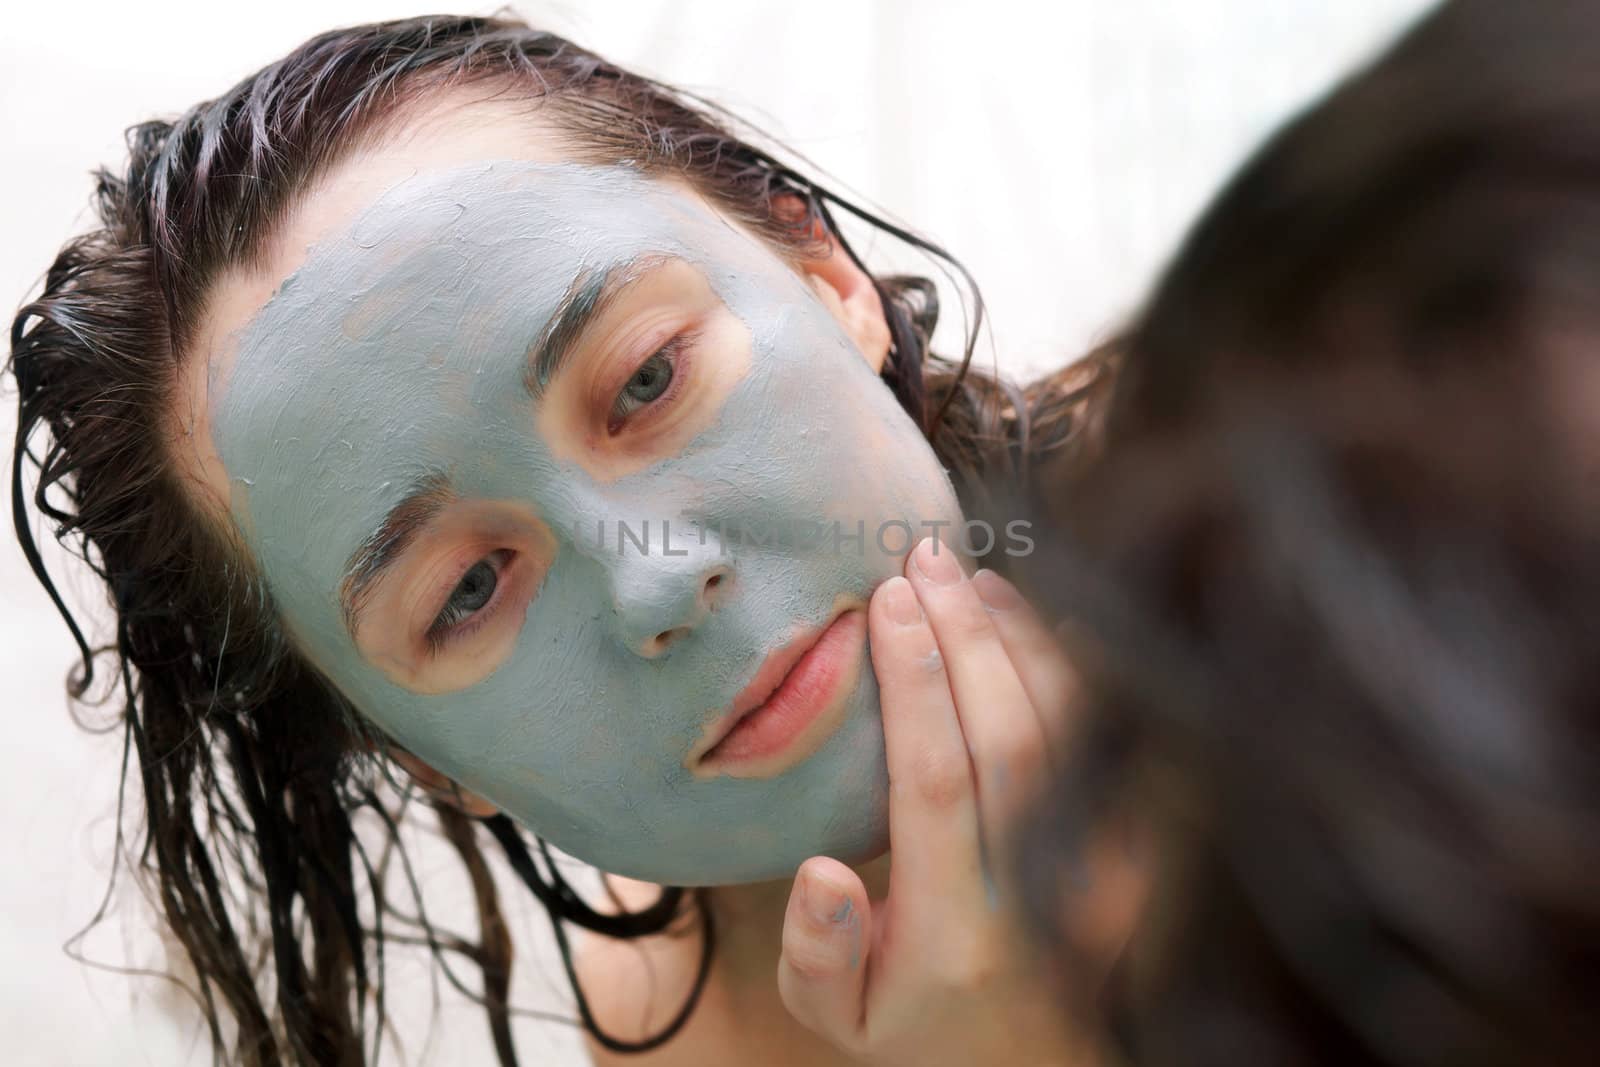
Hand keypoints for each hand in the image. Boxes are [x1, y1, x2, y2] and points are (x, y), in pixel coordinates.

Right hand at [777, 537, 1081, 1065]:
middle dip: (964, 636)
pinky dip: (1077, 671)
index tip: (885, 603)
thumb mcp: (835, 1019)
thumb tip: (819, 873)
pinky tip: (1036, 617)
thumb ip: (817, 955)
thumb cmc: (913, 1028)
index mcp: (956, 934)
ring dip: (1019, 640)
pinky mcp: (1132, 852)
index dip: (914, 684)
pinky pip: (1111, 742)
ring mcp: (1102, 873)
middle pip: (1010, 739)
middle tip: (921, 558)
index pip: (937, 784)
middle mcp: (1040, 897)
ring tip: (970, 574)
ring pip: (1071, 730)